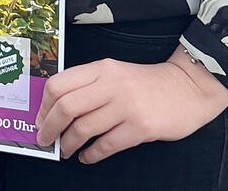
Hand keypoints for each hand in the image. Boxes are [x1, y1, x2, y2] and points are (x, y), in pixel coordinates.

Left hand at [34, 50, 227, 162]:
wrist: (187, 87)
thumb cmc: (146, 83)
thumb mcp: (114, 73)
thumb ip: (88, 85)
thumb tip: (56, 108)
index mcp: (100, 69)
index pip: (58, 84)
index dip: (44, 106)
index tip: (39, 119)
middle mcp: (110, 85)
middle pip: (66, 106)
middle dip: (50, 127)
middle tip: (45, 139)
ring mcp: (126, 106)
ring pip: (84, 128)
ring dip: (69, 143)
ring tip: (66, 150)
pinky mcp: (141, 127)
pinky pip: (107, 145)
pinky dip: (92, 154)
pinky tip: (87, 157)